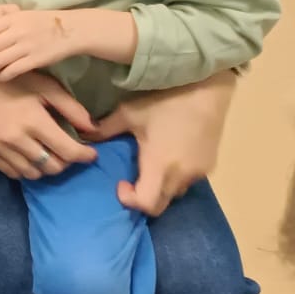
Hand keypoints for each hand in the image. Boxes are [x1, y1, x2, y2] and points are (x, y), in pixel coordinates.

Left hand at [0, 5, 84, 79]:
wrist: (71, 30)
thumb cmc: (43, 23)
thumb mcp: (21, 15)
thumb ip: (2, 22)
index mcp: (12, 19)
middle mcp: (17, 32)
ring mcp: (26, 46)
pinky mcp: (35, 60)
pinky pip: (12, 71)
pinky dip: (2, 76)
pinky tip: (0, 77)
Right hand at [0, 61, 97, 179]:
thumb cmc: (11, 82)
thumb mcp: (44, 87)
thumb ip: (71, 108)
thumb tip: (93, 129)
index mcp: (34, 120)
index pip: (68, 151)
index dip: (84, 156)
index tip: (90, 154)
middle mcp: (16, 139)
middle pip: (52, 167)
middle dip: (66, 162)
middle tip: (67, 151)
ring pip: (33, 174)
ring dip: (45, 167)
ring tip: (48, 154)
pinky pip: (13, 173)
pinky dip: (26, 169)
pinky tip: (29, 155)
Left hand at [82, 70, 233, 215]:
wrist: (209, 89)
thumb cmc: (166, 100)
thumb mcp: (130, 113)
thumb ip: (105, 129)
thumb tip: (84, 135)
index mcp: (161, 165)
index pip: (146, 204)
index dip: (130, 201)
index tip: (120, 183)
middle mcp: (182, 175)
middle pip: (160, 205)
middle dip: (142, 198)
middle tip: (130, 180)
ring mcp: (199, 172)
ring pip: (175, 194)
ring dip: (159, 189)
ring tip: (148, 167)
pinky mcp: (210, 165)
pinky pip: (188, 182)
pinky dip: (174, 179)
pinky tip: (168, 158)